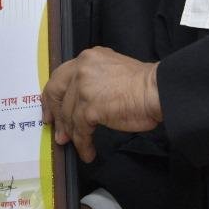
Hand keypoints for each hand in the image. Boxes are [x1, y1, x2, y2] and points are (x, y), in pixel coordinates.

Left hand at [42, 47, 162, 162]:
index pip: (60, 76)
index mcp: (88, 58)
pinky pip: (80, 130)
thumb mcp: (111, 71)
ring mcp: (84, 87)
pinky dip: (82, 144)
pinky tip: (88, 151)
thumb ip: (92, 80)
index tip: (52, 111)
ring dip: (72, 134)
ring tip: (78, 146)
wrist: (157, 90)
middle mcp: (82, 68)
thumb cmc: (142, 84)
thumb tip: (79, 103)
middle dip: (55, 115)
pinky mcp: (89, 106)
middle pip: (57, 93)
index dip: (53, 97)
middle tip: (58, 132)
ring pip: (69, 115)